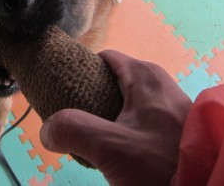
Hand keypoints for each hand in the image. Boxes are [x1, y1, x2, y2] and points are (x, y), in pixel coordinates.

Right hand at [40, 50, 191, 185]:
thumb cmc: (162, 165)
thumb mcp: (110, 147)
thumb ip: (71, 131)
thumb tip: (46, 131)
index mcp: (145, 76)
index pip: (102, 58)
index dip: (80, 71)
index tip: (64, 92)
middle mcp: (160, 83)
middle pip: (113, 80)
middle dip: (91, 98)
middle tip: (78, 122)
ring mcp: (171, 105)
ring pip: (126, 102)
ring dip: (107, 118)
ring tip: (95, 140)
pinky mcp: (176, 127)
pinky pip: (141, 119)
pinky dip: (124, 129)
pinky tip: (119, 152)